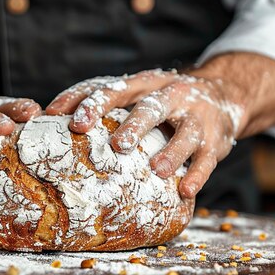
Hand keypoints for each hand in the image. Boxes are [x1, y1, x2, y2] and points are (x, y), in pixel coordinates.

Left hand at [46, 68, 243, 198]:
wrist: (223, 94)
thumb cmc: (163, 101)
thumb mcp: (136, 95)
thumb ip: (103, 105)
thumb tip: (50, 119)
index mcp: (143, 84)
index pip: (113, 88)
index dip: (90, 102)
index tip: (68, 120)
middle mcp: (171, 95)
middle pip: (151, 107)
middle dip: (134, 125)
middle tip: (116, 144)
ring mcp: (196, 116)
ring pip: (185, 132)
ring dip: (171, 151)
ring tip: (156, 169)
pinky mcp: (216, 138)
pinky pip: (208, 158)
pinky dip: (197, 174)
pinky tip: (185, 190)